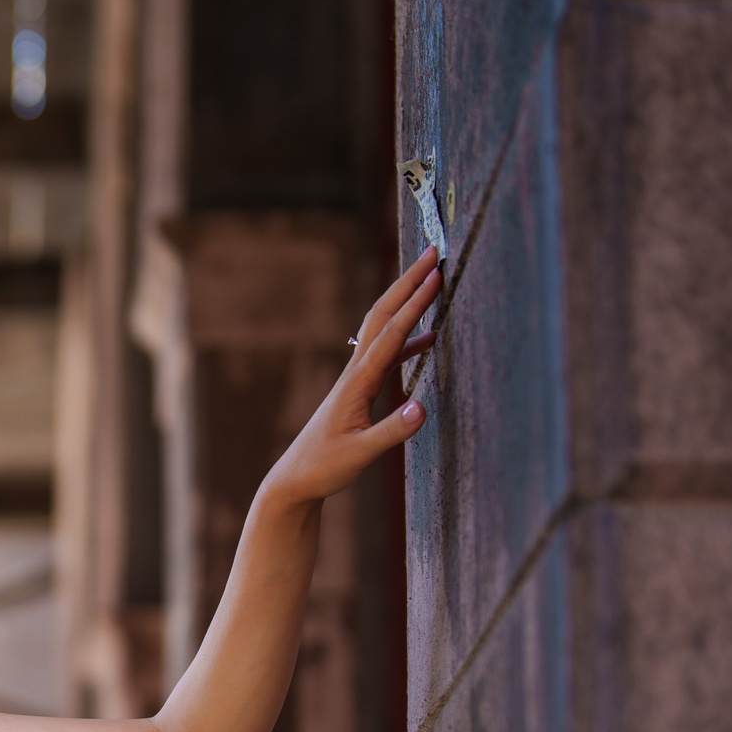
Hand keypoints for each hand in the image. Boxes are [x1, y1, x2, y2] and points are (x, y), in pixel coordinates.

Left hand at [262, 245, 441, 505]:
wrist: (295, 479)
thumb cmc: (324, 468)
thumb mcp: (360, 455)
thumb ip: (391, 432)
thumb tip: (422, 408)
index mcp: (357, 383)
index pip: (391, 333)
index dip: (415, 303)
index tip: (435, 273)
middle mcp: (355, 373)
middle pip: (383, 316)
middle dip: (408, 283)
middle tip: (432, 252)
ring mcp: (356, 379)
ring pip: (384, 330)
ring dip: (408, 303)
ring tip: (433, 280)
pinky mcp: (359, 390)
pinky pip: (388, 354)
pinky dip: (409, 340)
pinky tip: (429, 339)